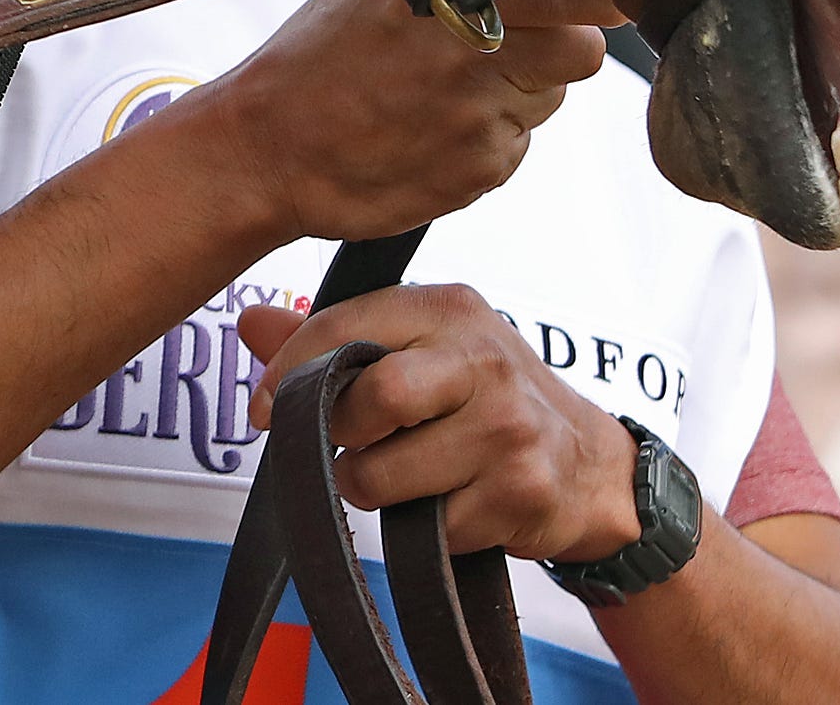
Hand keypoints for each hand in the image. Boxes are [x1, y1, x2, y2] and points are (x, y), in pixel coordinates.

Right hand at [202, 0, 615, 247]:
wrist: (268, 150)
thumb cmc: (314, 58)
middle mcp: (478, 51)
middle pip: (582, 50)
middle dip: (560, 46)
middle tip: (513, 43)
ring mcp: (483, 118)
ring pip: (549, 100)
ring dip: (520, 93)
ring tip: (451, 88)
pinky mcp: (480, 172)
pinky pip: (515, 148)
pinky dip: (488, 140)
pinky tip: (436, 128)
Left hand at [237, 283, 645, 565]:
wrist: (590, 463)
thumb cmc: (488, 398)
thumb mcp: (424, 347)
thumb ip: (340, 336)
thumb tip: (249, 322)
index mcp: (449, 308)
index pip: (345, 324)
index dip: (290, 370)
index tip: (267, 407)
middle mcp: (482, 358)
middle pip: (372, 399)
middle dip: (342, 435)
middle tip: (351, 446)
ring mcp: (505, 426)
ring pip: (382, 476)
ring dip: (373, 491)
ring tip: (403, 478)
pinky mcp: (519, 491)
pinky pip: (429, 529)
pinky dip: (426, 532)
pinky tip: (453, 505)